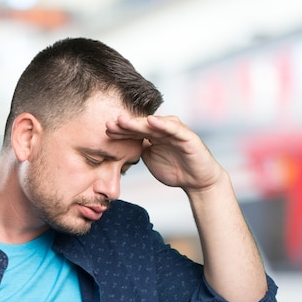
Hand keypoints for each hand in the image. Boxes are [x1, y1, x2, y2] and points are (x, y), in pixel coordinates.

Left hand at [106, 114, 224, 193]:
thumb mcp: (150, 159)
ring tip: (123, 121)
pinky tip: (151, 121)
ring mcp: (175, 131)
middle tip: (109, 124)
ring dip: (138, 122)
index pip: (134, 131)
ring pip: (154, 124)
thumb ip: (137, 151)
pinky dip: (162, 124)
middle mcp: (163, 130)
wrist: (196, 181)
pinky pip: (173, 128)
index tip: (104, 132)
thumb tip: (118, 149)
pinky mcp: (187, 136)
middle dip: (125, 125)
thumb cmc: (174, 169)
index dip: (120, 131)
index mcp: (153, 136)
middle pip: (141, 125)